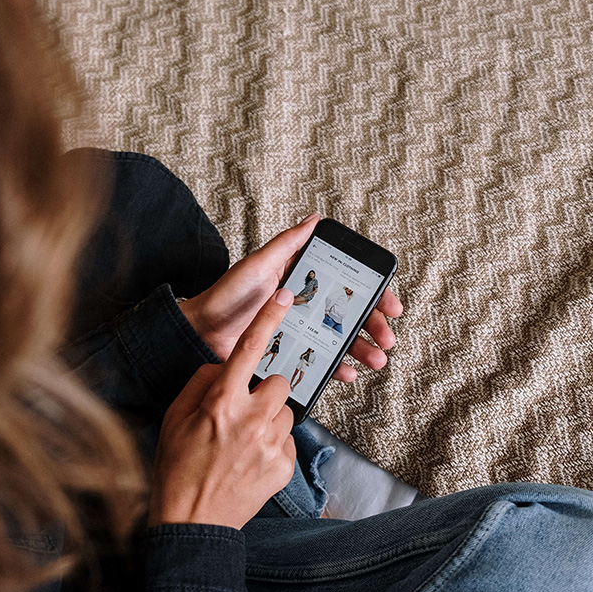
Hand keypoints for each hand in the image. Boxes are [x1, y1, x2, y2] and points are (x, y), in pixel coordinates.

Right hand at [149, 288, 297, 528]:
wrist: (192, 524)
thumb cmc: (177, 469)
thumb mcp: (175, 418)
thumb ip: (201, 384)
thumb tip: (224, 369)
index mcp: (221, 403)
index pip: (249, 350)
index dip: (268, 319)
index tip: (285, 298)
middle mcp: (251, 419)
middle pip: (279, 382)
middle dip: (265, 391)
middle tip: (244, 412)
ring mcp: (271, 444)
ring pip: (286, 412)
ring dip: (270, 420)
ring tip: (244, 443)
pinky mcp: (285, 466)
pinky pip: (288, 441)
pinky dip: (273, 447)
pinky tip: (250, 462)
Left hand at [180, 215, 403, 382]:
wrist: (201, 333)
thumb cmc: (226, 295)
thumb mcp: (258, 265)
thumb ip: (287, 244)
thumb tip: (314, 218)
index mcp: (303, 279)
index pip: (348, 284)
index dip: (374, 294)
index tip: (391, 304)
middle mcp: (306, 304)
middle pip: (351, 314)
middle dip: (374, 326)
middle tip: (387, 338)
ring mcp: (301, 330)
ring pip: (341, 339)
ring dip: (362, 349)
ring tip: (375, 359)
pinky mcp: (292, 353)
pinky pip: (321, 361)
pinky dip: (338, 367)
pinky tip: (347, 373)